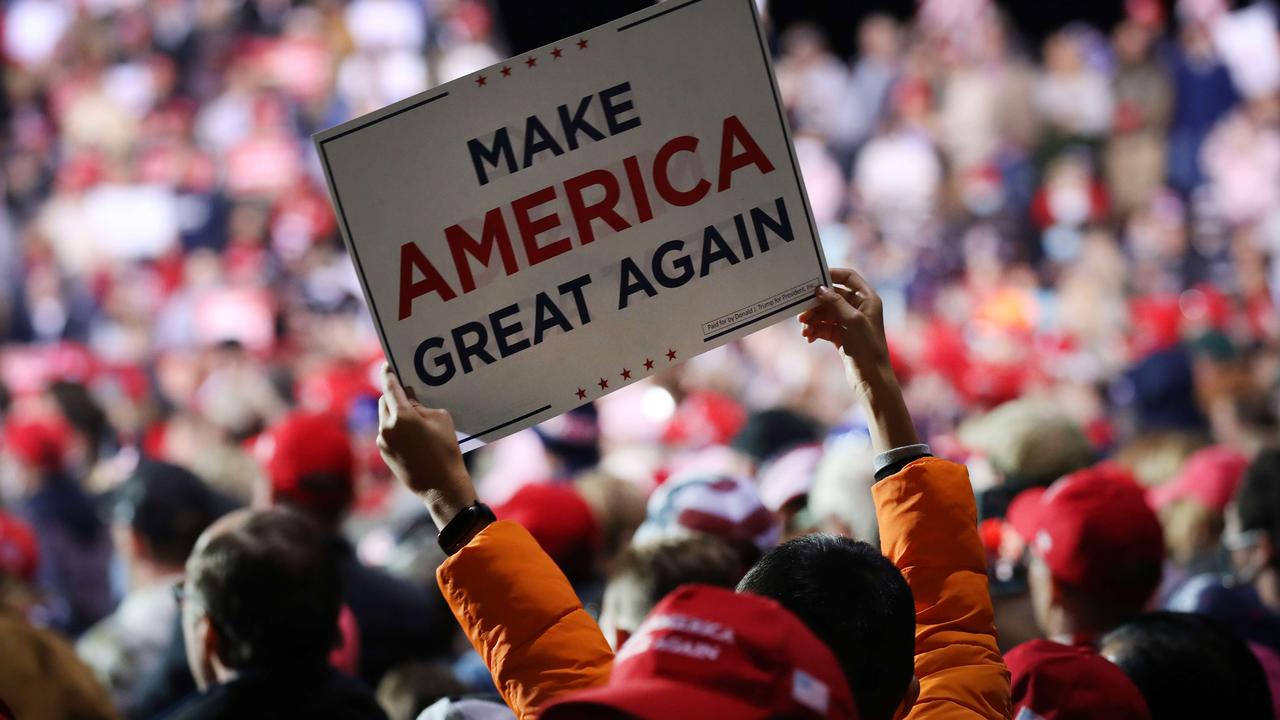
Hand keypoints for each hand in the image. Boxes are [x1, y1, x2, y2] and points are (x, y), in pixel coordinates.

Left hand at [377, 364, 476, 527]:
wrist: (441, 485)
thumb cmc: (445, 449)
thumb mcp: (441, 419)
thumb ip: (422, 405)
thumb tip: (409, 399)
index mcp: (401, 415)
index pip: (390, 387)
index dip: (388, 374)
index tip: (387, 365)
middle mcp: (386, 427)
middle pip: (384, 402)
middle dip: (393, 395)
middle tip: (407, 392)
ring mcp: (383, 442)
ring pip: (385, 418)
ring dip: (395, 413)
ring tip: (413, 417)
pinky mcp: (384, 453)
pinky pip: (387, 433)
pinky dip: (395, 428)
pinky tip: (412, 435)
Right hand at [799, 268, 918, 452]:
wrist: (871, 379)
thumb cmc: (868, 348)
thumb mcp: (851, 321)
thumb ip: (835, 302)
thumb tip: (820, 288)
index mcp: (868, 300)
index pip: (849, 278)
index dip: (832, 274)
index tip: (813, 278)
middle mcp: (860, 309)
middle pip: (833, 297)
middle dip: (816, 304)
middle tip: (802, 313)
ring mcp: (851, 324)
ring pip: (826, 314)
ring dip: (814, 320)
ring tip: (805, 330)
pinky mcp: (843, 337)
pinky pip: (825, 328)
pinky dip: (816, 331)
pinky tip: (809, 338)